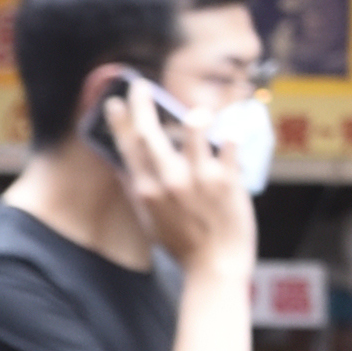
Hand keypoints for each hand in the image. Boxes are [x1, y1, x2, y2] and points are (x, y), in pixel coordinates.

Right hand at [105, 82, 257, 282]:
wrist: (214, 264)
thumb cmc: (183, 243)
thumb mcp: (151, 220)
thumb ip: (139, 191)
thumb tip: (124, 168)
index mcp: (147, 190)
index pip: (129, 148)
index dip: (121, 122)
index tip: (115, 102)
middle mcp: (169, 181)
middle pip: (151, 134)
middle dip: (143, 106)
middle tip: (140, 87)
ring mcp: (199, 178)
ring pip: (194, 133)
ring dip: (195, 119)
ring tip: (196, 112)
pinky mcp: (227, 179)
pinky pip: (230, 147)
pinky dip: (233, 135)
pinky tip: (236, 125)